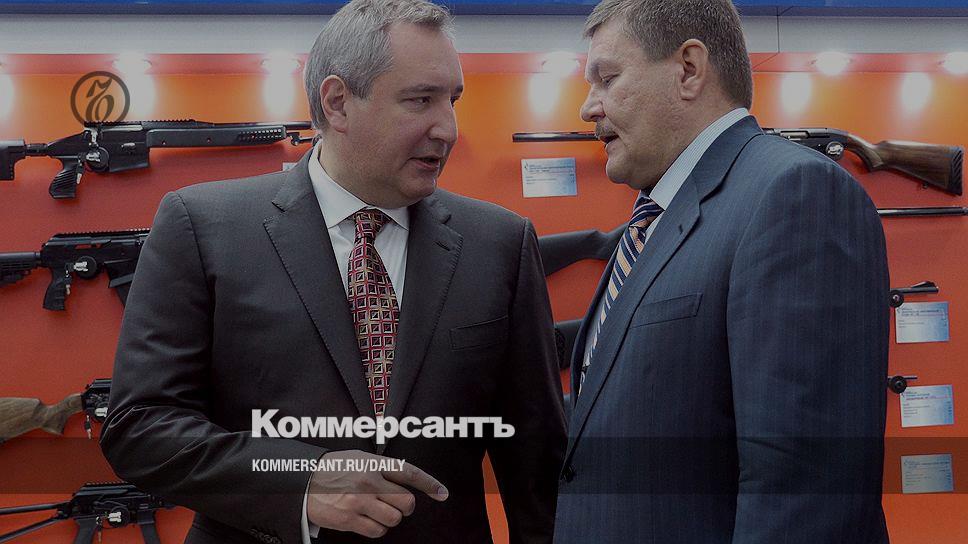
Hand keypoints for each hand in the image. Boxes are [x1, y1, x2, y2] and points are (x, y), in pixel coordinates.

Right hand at [307, 450, 447, 538]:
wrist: (302, 479)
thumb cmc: (332, 468)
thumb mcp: (358, 457)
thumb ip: (381, 466)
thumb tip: (403, 477)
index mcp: (373, 463)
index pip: (409, 472)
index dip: (430, 484)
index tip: (442, 493)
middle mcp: (369, 482)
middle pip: (406, 502)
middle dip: (406, 507)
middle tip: (397, 505)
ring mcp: (359, 502)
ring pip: (394, 519)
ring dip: (390, 519)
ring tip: (377, 512)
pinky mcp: (349, 519)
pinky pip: (376, 531)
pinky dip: (376, 529)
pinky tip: (366, 520)